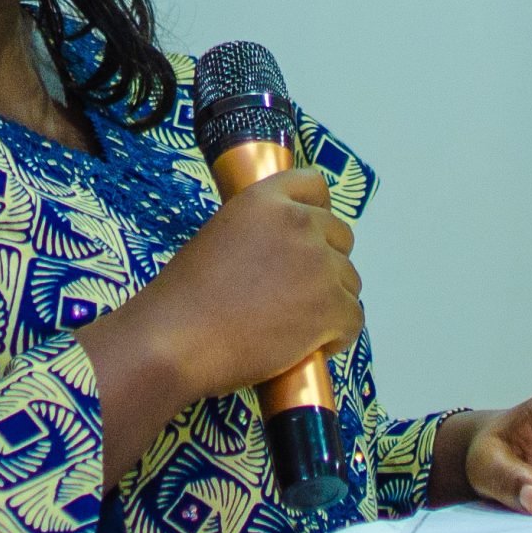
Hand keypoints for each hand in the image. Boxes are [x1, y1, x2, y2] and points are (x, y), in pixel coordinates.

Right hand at [84, 166, 361, 408]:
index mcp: (266, 199)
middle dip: (325, 262)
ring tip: (295, 325)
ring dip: (331, 302)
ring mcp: (321, 265)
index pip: (314, 186)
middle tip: (294, 293)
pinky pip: (354, 319)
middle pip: (340, 236)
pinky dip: (336, 336)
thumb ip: (259, 231)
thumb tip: (282, 253)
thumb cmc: (184, 297)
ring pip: (350, 281)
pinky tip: (308, 346)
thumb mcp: (219, 236)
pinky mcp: (332, 308)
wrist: (177, 340)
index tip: (303, 239)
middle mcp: (300, 223)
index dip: (314, 213)